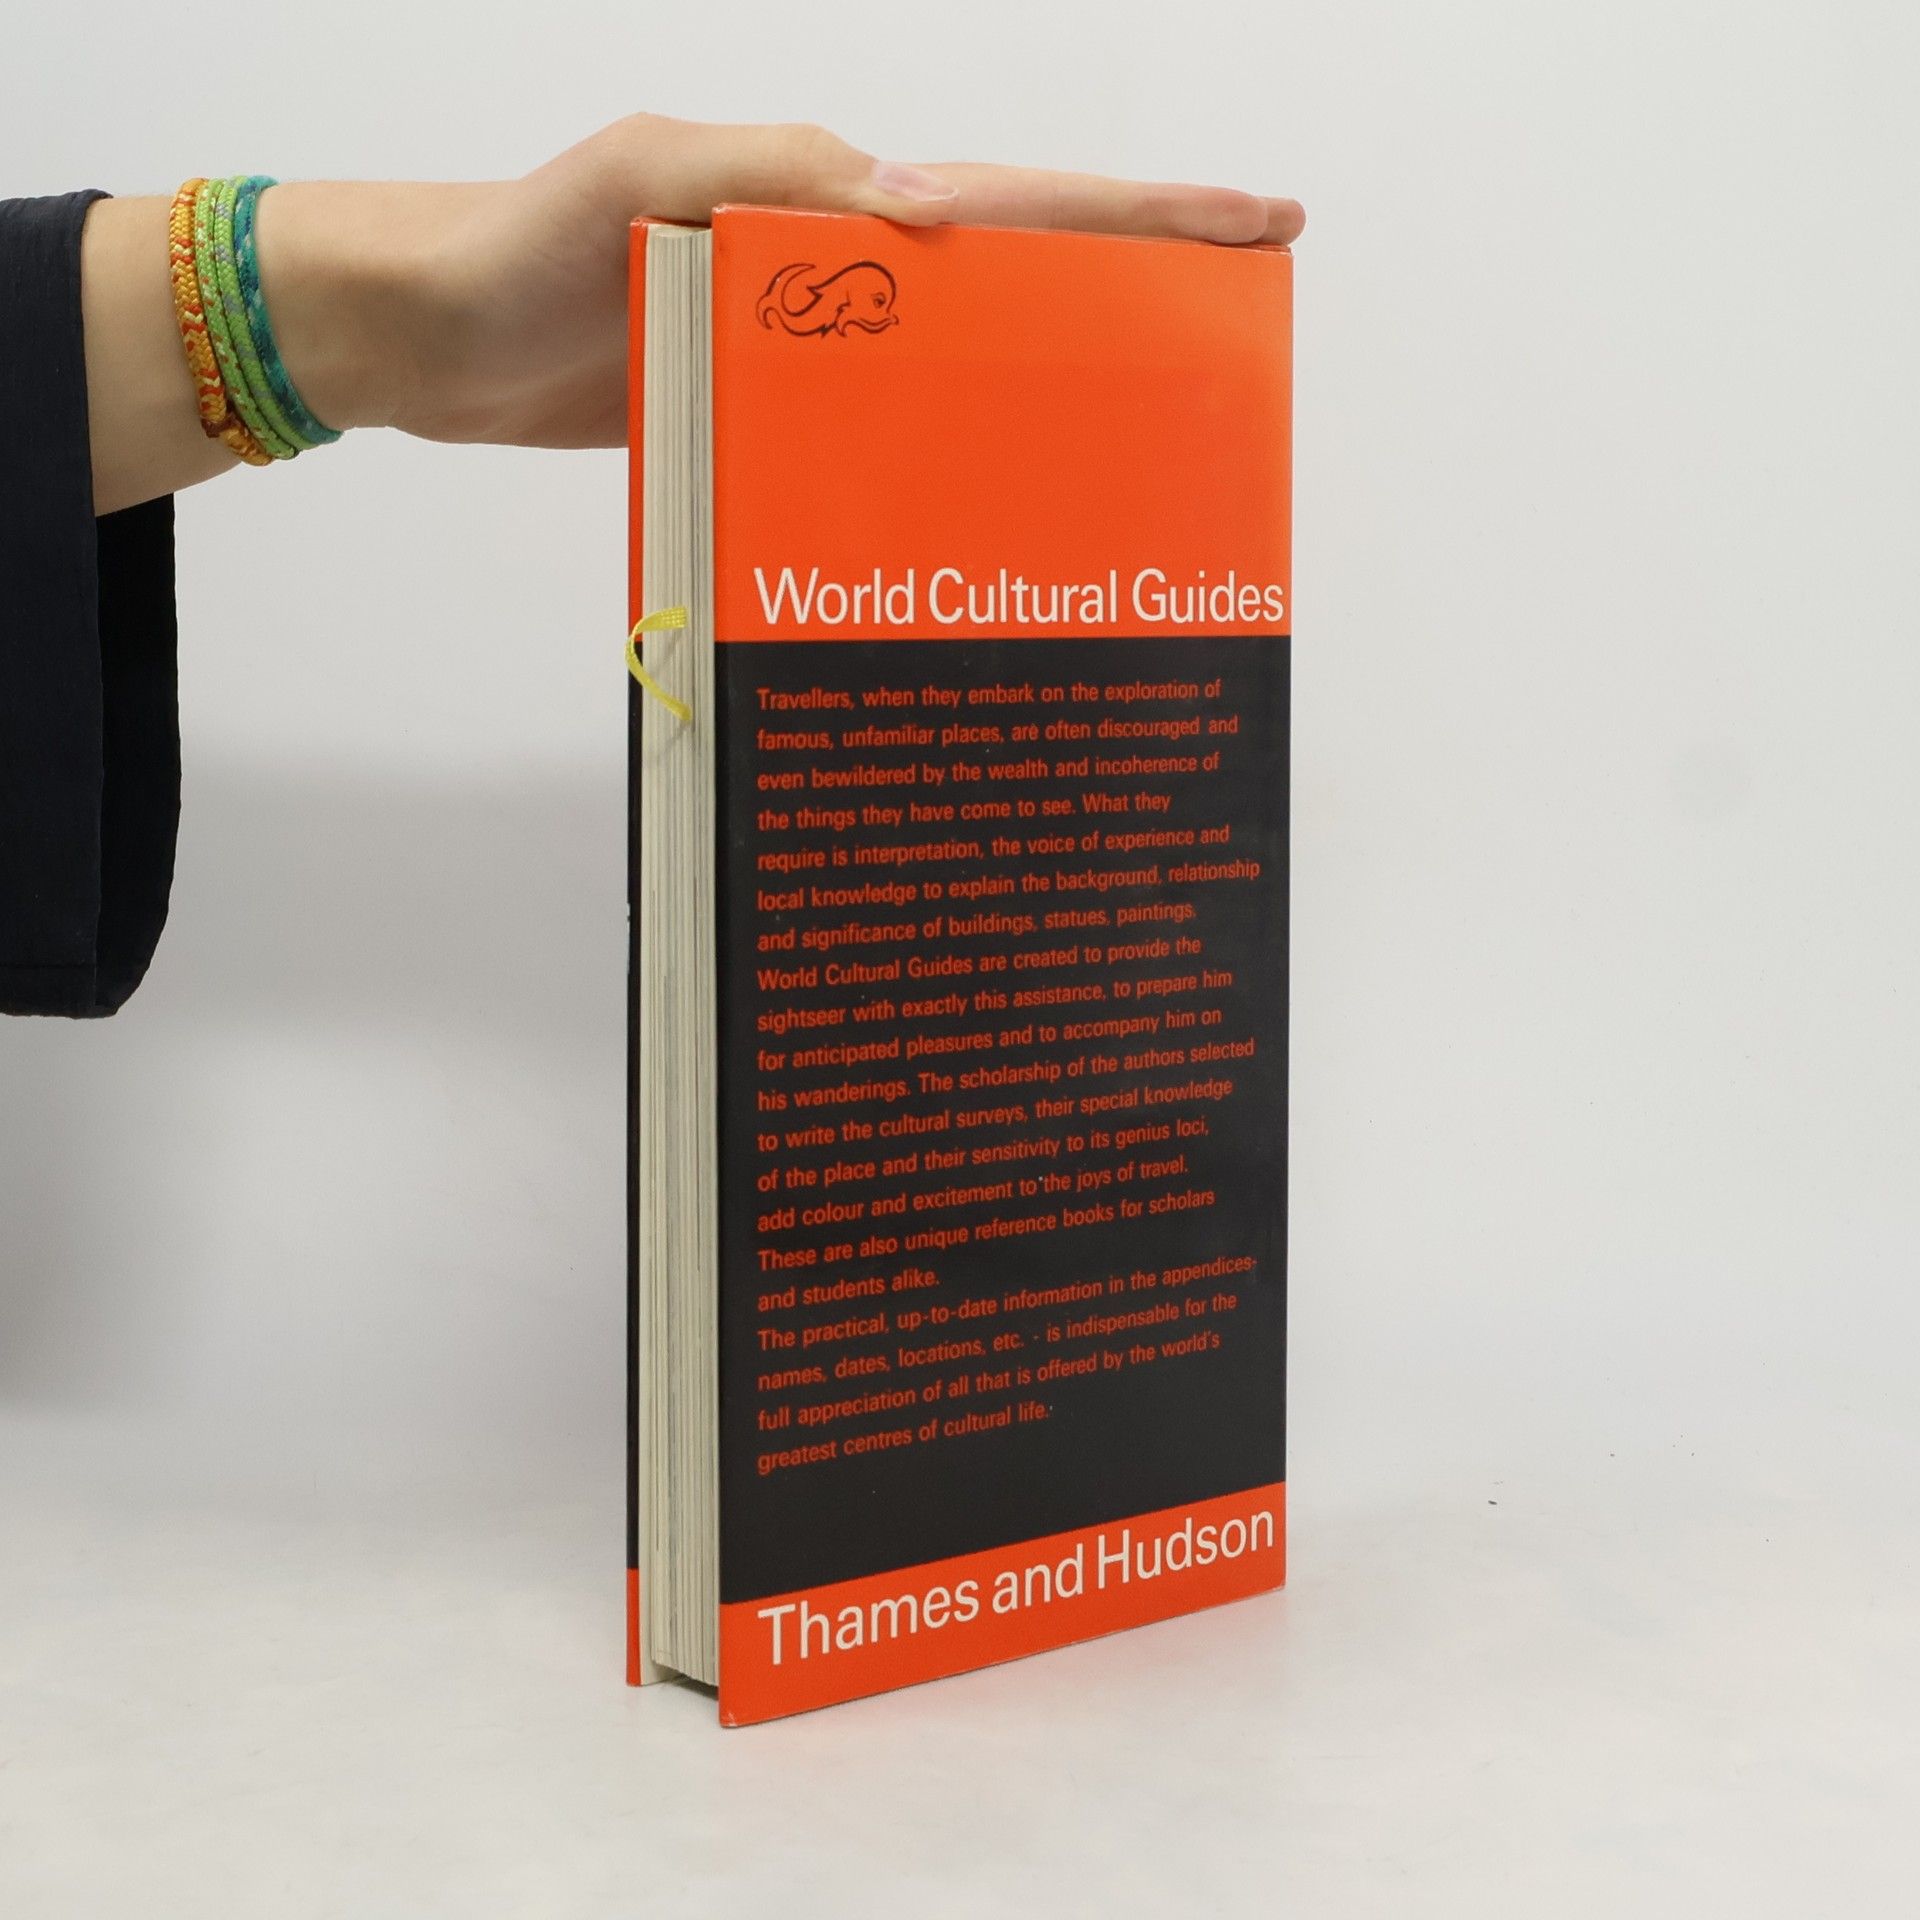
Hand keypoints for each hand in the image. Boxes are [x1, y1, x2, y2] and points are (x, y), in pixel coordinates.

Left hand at [261, 116, 1305, 448]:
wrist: (430, 335)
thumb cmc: (521, 242)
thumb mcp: (648, 177)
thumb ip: (781, 179)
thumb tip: (924, 205)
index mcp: (836, 203)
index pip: (1016, 205)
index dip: (1141, 219)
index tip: (1255, 227)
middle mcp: (840, 274)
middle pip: (1019, 287)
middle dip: (1134, 306)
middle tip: (1234, 347)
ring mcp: (807, 351)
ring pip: (959, 373)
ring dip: (1051, 401)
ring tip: (1143, 451)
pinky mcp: (766, 416)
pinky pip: (877, 437)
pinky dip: (940, 465)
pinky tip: (984, 509)